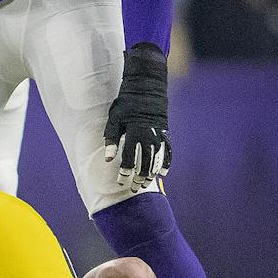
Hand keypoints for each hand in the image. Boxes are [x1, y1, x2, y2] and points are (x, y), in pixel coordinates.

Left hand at [104, 43, 170, 192]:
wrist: (146, 89)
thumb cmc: (126, 104)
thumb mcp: (114, 120)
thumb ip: (111, 139)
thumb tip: (109, 160)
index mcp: (134, 134)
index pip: (130, 159)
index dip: (125, 172)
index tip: (121, 181)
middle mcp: (149, 137)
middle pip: (145, 163)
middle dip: (139, 177)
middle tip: (134, 188)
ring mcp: (159, 136)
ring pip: (157, 160)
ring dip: (151, 174)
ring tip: (146, 183)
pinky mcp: (166, 134)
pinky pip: (168, 153)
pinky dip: (166, 164)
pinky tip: (163, 174)